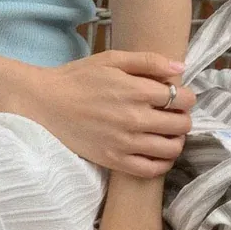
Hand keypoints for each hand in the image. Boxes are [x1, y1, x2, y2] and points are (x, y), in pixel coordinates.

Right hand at [22, 51, 195, 176]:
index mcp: (136, 91)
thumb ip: (148, 61)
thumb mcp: (111, 59)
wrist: (44, 103)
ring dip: (176, 140)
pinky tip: (158, 153)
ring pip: (171, 148)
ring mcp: (125, 142)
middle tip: (171, 115)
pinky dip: (162, 163)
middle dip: (182, 118)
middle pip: (181, 125)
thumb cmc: (77, 78)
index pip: (182, 99)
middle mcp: (135, 119)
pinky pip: (151, 170)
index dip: (186, 97)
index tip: (177, 97)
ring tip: (166, 134)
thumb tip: (181, 69)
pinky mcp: (114, 160)